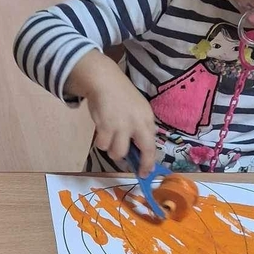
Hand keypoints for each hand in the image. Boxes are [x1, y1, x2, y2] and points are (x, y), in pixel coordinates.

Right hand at [64, 50, 156, 173]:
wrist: (104, 81)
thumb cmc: (120, 97)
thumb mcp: (137, 110)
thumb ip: (140, 128)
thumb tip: (139, 151)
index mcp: (147, 119)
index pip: (152, 145)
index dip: (149, 162)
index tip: (145, 172)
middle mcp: (138, 123)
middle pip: (144, 151)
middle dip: (138, 164)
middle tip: (132, 168)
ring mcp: (122, 126)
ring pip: (118, 152)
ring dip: (112, 150)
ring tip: (110, 139)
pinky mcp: (106, 127)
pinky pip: (103, 146)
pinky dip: (101, 143)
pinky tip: (101, 132)